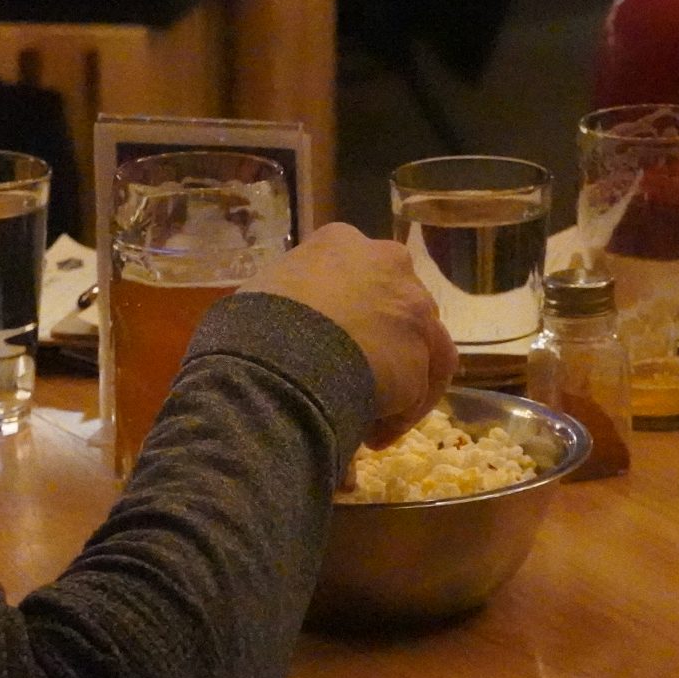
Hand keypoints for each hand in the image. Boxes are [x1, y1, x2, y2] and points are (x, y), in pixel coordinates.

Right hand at [245, 223, 456, 446]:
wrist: (281, 357)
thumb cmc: (253, 325)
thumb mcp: (262, 297)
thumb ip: (287, 302)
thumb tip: (282, 331)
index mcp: (341, 242)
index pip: (358, 275)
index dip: (348, 314)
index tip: (329, 348)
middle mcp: (388, 262)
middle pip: (397, 305)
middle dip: (382, 344)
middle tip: (356, 380)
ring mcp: (413, 305)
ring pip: (423, 344)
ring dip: (400, 382)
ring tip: (369, 419)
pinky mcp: (425, 351)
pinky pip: (424, 385)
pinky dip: (404, 411)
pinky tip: (375, 435)